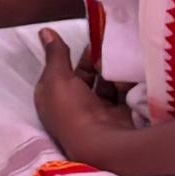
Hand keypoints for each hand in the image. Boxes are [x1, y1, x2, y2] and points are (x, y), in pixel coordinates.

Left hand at [28, 31, 142, 166]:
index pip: (60, 73)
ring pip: (105, 85)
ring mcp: (97, 113)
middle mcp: (74, 107)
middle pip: (85, 78)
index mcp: (53, 100)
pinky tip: (130, 72)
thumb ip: (55, 53)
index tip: (89, 40)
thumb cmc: (72, 110)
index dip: (71, 56)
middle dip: (96, 62)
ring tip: (121, 58)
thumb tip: (44, 30)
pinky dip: (126, 84)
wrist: (102, 144)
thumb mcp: (57, 78)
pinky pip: (122, 94)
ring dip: (112, 72)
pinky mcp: (118, 117)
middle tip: (110, 45)